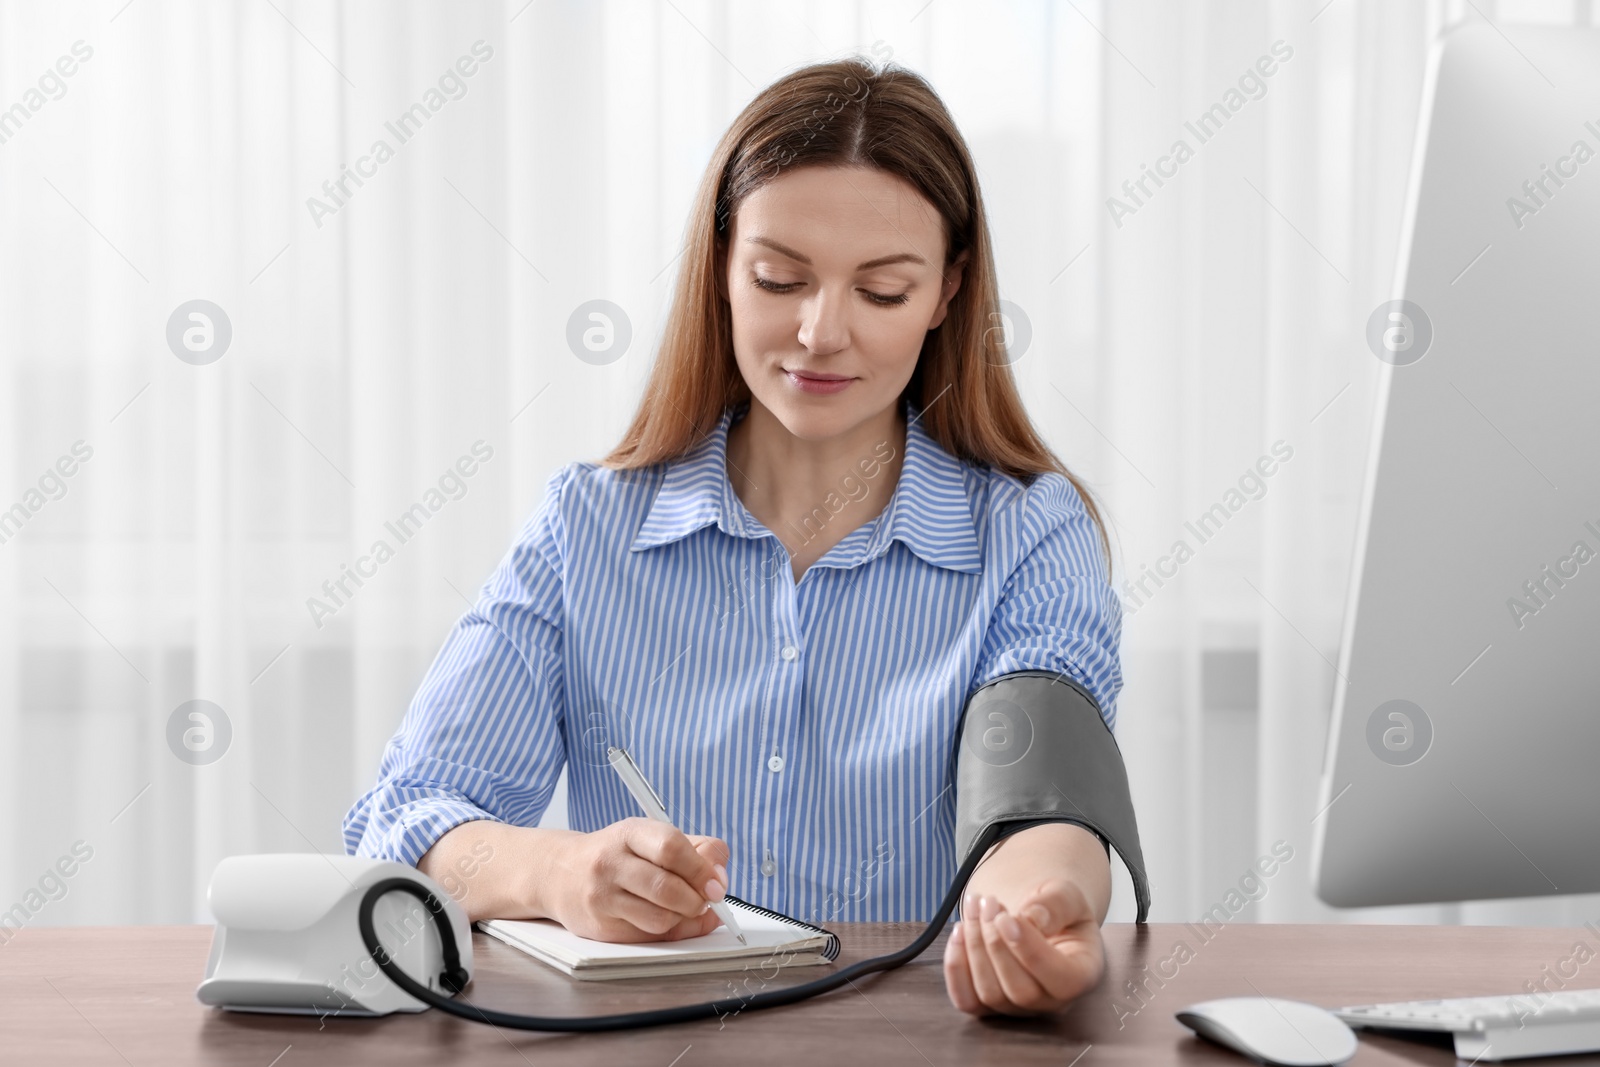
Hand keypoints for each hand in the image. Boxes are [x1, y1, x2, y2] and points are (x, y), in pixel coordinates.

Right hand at [547, 817, 730, 942]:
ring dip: (683, 918)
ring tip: (683, 909)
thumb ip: (693, 849)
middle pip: (667, 888)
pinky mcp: (600, 927)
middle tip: (707, 901)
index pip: (671, 848)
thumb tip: (720, 876)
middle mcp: (610, 863)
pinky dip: (667, 932)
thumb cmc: (616, 855)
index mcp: (629, 833)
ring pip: (660, 918)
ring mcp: (602, 897)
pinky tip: (666, 920)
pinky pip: (648, 938)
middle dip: (697, 900)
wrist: (560, 873)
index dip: (702, 869)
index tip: (717, 884)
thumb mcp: (650, 838)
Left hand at [942, 878, 1105, 1016]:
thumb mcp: (1066, 895)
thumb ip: (1056, 905)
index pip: (1061, 979)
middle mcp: (1052, 1001)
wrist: (1035, 917)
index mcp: (1081, 975)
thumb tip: (1032, 919)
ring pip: (990, 994)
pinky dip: (956, 968)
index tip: (1005, 917)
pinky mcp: (989, 1005)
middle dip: (995, 943)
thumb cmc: (1055, 909)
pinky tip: (958, 932)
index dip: (1029, 950)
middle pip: (1020, 991)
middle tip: (987, 902)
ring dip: (974, 947)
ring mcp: (1018, 1008)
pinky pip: (966, 1000)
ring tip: (975, 908)